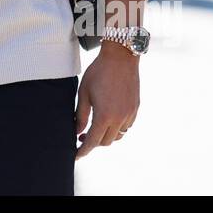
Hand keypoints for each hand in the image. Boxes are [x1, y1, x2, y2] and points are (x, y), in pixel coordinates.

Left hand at [74, 41, 139, 158]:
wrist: (120, 57)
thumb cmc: (98, 72)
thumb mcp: (84, 93)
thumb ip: (80, 115)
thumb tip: (77, 131)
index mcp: (104, 116)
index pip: (93, 141)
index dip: (83, 150)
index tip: (76, 155)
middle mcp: (119, 118)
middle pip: (106, 142)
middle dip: (93, 142)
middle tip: (82, 136)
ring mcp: (130, 114)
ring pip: (118, 135)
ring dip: (107, 136)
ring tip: (95, 128)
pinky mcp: (135, 108)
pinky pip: (126, 126)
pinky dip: (117, 128)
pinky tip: (109, 119)